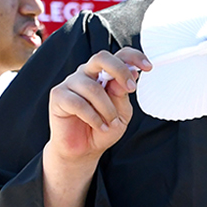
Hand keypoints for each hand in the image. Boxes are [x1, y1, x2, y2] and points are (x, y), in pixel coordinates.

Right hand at [45, 47, 150, 167]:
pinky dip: (93, 118)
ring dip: (107, 109)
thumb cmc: (103, 128)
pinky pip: (78, 102)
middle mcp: (87, 74)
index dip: (133, 57)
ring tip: (111, 124)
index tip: (148, 67)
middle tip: (130, 88)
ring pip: (93, 87)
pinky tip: (100, 127)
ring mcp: (71, 83)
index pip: (118, 56)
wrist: (84, 150)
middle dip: (119, 70)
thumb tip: (130, 74)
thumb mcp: (121, 113)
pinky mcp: (58, 96)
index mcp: (104, 75)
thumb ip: (122, 94)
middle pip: (101, 58)